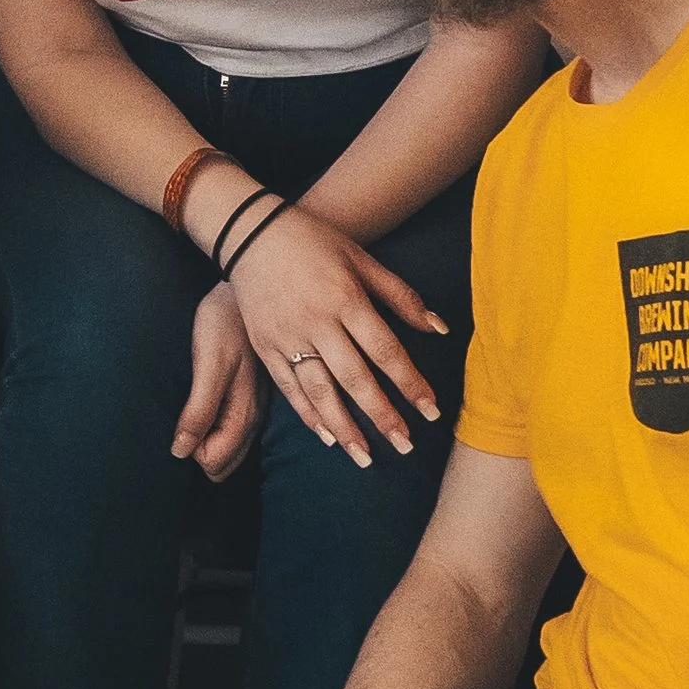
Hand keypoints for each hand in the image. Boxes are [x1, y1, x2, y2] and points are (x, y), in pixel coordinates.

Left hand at [174, 284, 263, 480]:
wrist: (243, 291)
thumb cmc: (223, 324)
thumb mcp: (209, 367)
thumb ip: (199, 411)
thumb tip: (181, 453)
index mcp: (244, 413)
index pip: (216, 461)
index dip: (191, 452)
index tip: (177, 427)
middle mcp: (253, 416)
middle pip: (225, 461)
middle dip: (200, 455)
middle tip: (179, 426)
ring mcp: (253, 406)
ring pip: (230, 448)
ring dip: (207, 446)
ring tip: (186, 422)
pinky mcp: (249, 394)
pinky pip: (232, 431)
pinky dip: (214, 434)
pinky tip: (200, 416)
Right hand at [220, 202, 449, 466]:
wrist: (250, 231)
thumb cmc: (315, 242)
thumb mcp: (363, 260)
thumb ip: (401, 297)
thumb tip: (438, 329)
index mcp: (346, 298)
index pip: (385, 350)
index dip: (410, 383)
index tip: (431, 412)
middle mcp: (316, 322)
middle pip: (355, 378)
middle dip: (382, 416)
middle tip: (405, 447)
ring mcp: (286, 336)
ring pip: (319, 390)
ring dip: (345, 427)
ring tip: (366, 457)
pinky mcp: (263, 345)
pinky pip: (288, 387)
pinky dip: (307, 414)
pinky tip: (328, 437)